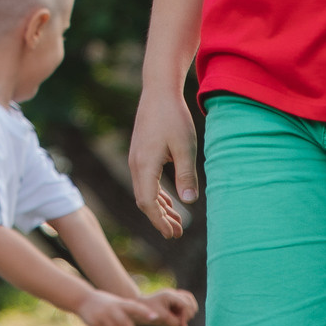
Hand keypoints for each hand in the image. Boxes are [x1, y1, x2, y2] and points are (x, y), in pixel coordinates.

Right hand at [73, 289, 168, 325]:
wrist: (82, 298)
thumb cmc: (104, 302)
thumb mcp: (116, 302)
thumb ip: (128, 310)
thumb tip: (146, 317)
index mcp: (119, 303)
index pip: (135, 307)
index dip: (145, 312)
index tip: (155, 317)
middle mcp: (113, 309)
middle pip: (126, 324)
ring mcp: (104, 317)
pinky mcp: (96, 323)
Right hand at [127, 91, 199, 239]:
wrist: (159, 91)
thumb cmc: (174, 117)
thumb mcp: (185, 147)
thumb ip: (186, 175)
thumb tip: (189, 203)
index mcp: (145, 165)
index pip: (147, 203)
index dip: (159, 221)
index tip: (173, 234)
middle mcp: (136, 164)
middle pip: (144, 200)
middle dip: (160, 219)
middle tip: (177, 234)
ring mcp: (137, 158)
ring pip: (145, 191)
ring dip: (160, 207)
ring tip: (177, 221)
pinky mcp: (141, 153)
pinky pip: (146, 181)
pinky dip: (157, 194)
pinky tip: (170, 201)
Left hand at [140, 287, 198, 325]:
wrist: (138, 307)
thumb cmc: (148, 310)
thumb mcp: (161, 318)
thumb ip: (174, 323)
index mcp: (170, 295)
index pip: (186, 305)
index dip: (185, 317)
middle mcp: (173, 294)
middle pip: (190, 303)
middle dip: (187, 315)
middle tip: (179, 323)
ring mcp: (174, 297)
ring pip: (190, 304)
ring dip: (186, 314)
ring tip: (179, 321)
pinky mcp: (174, 302)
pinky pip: (185, 307)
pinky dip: (184, 314)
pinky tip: (178, 320)